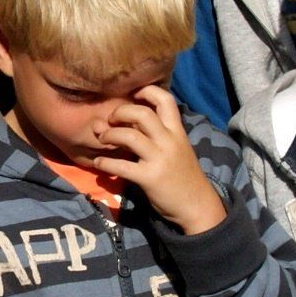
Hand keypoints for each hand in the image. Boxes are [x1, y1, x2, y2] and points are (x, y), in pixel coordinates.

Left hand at [87, 85, 226, 233]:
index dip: (147, 91)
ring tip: (102, 139)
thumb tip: (126, 122)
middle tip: (111, 119)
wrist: (196, 205)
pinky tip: (99, 163)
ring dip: (110, 134)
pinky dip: (105, 163)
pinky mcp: (149, 178)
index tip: (132, 93)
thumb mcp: (176, 149)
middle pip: (142, 113)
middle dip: (121, 111)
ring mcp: (159, 159)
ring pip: (130, 136)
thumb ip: (156, 135)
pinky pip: (122, 166)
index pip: (165, 100)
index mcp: (177, 131)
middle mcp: (169, 141)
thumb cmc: (183, 176)